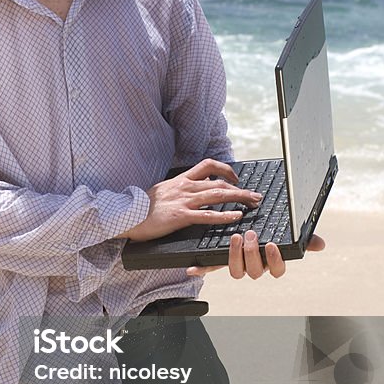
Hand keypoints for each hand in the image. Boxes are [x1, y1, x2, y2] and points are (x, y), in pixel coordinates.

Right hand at [117, 159, 263, 242]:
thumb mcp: (164, 189)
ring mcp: (184, 201)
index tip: (236, 178)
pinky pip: (207, 215)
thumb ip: (181, 187)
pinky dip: (225, 216)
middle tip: (255, 195)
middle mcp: (185, 187)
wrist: (128, 214)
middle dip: (241, 188)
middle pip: (220, 182)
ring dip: (239, 198)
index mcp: (182, 180)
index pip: (208, 165)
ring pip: (218, 195)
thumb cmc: (143, 206)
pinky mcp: (181, 216)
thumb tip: (195, 185)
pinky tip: (237, 217)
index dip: (226, 170)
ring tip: (253, 203)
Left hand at [186, 232, 325, 280]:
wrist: (248, 226)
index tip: (271, 245)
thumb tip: (320, 244)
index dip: (274, 260)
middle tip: (249, 235)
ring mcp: (237, 264)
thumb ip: (303, 239)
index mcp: (271, 261)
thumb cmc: (271, 231)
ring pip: (236, 271)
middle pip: (254, 270)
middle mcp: (255, 266)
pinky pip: (211, 267)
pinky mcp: (220, 260)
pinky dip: (202, 268)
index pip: (277, 270)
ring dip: (234, 256)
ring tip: (234, 238)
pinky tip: (193, 267)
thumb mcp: (286, 232)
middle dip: (251, 253)